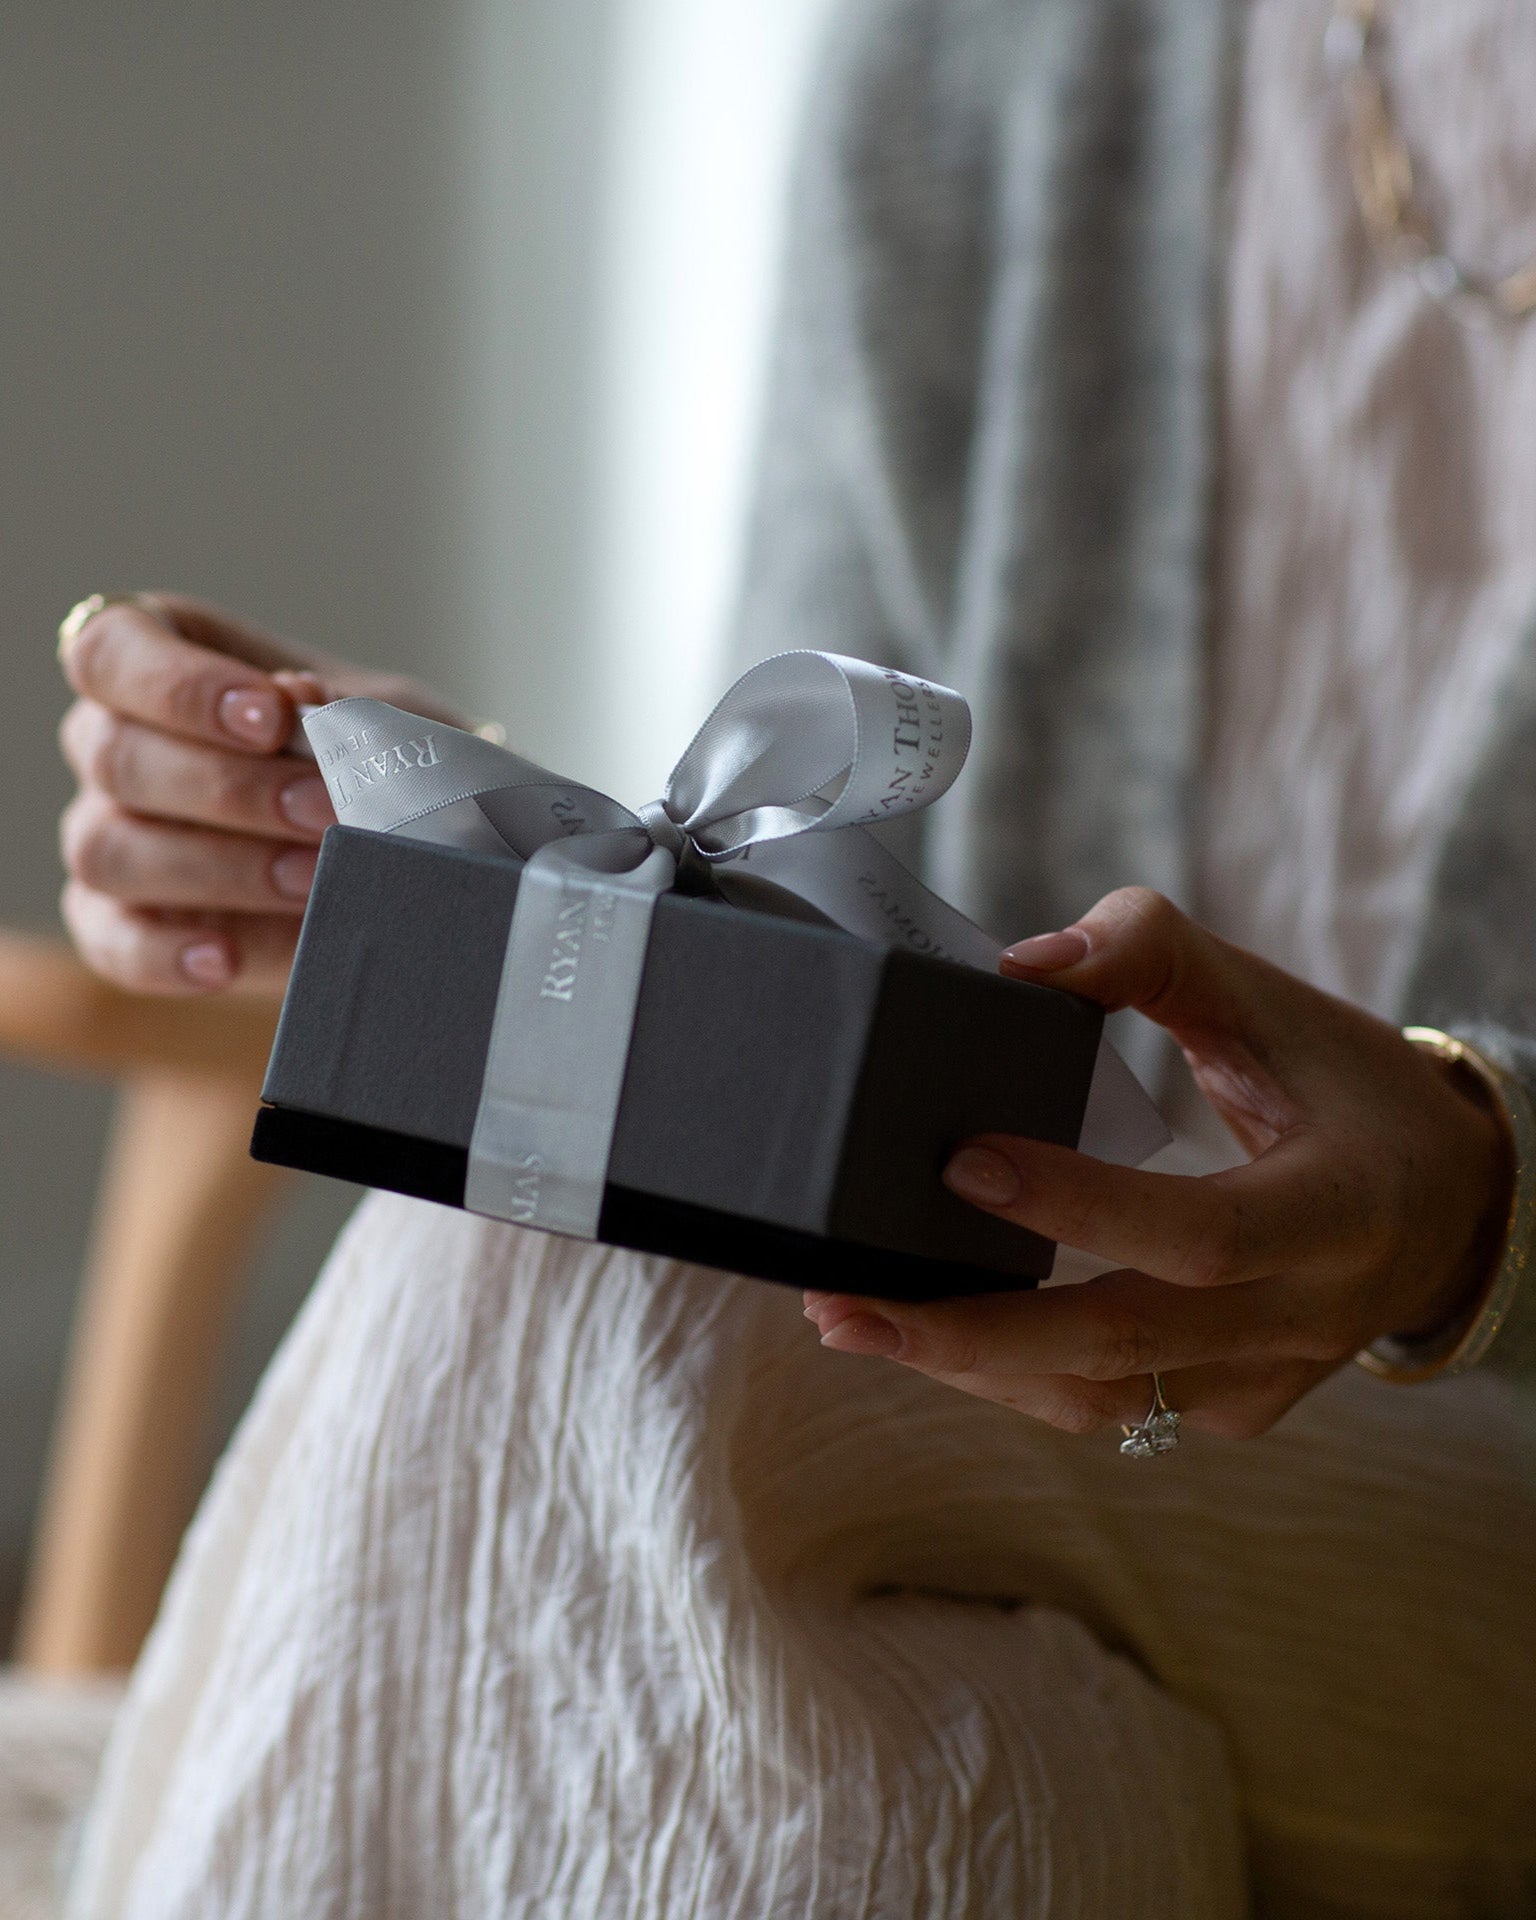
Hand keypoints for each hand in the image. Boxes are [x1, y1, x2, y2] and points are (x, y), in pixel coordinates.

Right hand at [59, 592, 466, 994]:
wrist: (419, 851)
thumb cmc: (382, 765)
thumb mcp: (386, 728)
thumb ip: (346, 712)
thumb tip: (299, 699)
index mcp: (156, 660)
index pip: (111, 651)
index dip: (179, 685)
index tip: (273, 716)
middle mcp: (111, 745)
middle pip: (115, 756)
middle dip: (230, 788)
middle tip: (325, 810)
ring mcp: (106, 836)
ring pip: (108, 850)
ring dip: (219, 868)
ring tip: (316, 880)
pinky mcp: (119, 926)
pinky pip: (113, 944)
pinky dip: (166, 955)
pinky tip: (227, 963)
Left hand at [803, 887, 1512, 1438]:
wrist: (1443, 1206)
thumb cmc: (1348, 1090)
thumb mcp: (1275, 1001)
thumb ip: (1156, 954)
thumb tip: (1022, 960)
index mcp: (1337, 1213)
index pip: (1198, 1233)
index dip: (1079, 1207)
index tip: (960, 1162)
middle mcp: (1306, 1318)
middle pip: (1125, 1348)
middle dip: (971, 1332)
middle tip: (842, 1299)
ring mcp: (1269, 1380)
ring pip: (1104, 1400)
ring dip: (968, 1368)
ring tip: (850, 1320)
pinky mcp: (1233, 1407)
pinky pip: (1113, 1407)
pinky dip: (1013, 1376)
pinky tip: (929, 1334)